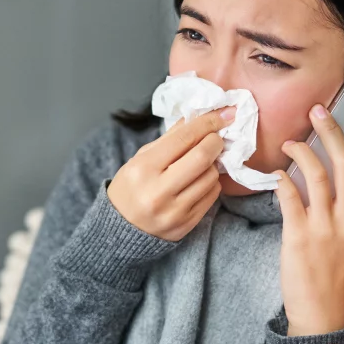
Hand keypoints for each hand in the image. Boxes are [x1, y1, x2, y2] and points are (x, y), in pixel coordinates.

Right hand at [108, 108, 234, 241]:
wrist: (121, 230)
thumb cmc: (131, 188)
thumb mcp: (140, 159)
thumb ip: (170, 138)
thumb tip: (198, 117)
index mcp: (143, 169)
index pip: (183, 138)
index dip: (207, 123)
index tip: (223, 114)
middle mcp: (159, 191)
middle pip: (202, 157)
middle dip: (215, 141)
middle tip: (216, 137)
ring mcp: (175, 211)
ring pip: (211, 177)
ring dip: (212, 164)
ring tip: (202, 162)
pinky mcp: (187, 224)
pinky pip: (212, 195)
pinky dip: (210, 183)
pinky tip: (199, 180)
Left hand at [273, 105, 343, 335]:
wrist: (322, 314)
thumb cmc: (337, 277)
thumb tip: (337, 177)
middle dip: (332, 132)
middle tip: (319, 112)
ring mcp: (326, 229)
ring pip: (317, 175)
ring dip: (303, 151)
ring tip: (292, 141)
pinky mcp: (299, 237)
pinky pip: (290, 197)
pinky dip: (283, 180)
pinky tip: (277, 173)